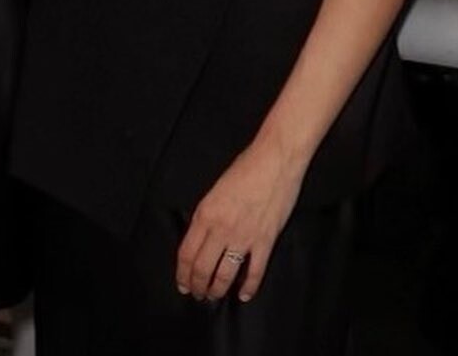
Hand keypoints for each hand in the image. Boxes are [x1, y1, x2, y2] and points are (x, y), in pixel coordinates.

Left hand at [175, 135, 304, 303]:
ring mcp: (244, 237)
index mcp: (205, 214)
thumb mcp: (215, 190)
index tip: (183, 284)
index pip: (187, 253)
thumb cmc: (244, 168)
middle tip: (198, 295)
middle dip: (198, 286)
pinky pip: (254, 272)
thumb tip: (202, 237)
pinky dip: (248, 287)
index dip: (183, 274)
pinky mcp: (265, 241)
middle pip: (203, 268)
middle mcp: (221, 229)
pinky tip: (244, 295)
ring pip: (225, 275)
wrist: (274, 160)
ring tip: (214, 296)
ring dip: (217, 289)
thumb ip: (207, 215)